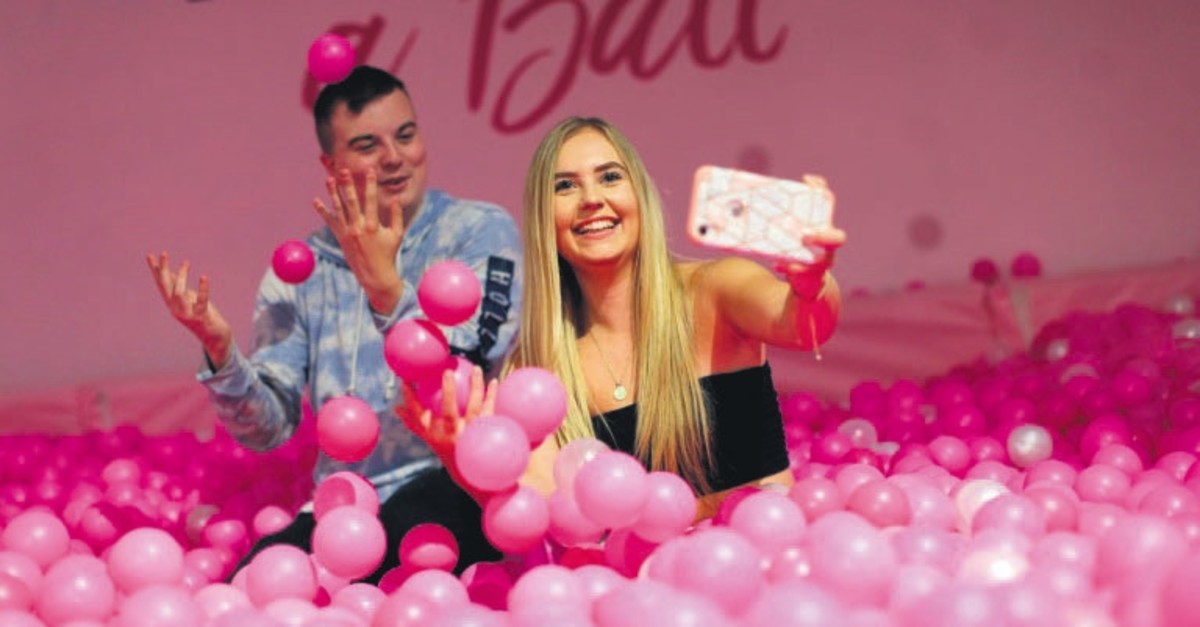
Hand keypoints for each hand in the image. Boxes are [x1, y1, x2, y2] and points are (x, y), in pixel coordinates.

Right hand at [146, 252, 233, 366]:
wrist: (215, 337)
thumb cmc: (202, 315)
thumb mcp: (190, 299)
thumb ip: (181, 287)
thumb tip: (173, 272)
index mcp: (172, 304)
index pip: (161, 284)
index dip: (156, 270)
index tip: (150, 255)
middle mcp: (176, 309)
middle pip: (166, 287)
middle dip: (164, 270)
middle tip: (163, 253)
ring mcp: (187, 314)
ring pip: (179, 294)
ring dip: (182, 277)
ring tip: (186, 262)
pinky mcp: (201, 317)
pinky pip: (201, 302)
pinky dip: (203, 289)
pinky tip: (204, 277)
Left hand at [313, 169, 405, 312]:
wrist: (375, 275)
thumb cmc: (388, 254)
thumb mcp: (397, 235)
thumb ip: (396, 216)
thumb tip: (395, 198)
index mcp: (373, 226)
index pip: (370, 200)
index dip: (370, 184)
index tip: (369, 170)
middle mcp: (358, 228)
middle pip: (351, 201)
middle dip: (347, 184)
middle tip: (344, 170)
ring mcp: (347, 233)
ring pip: (338, 209)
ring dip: (333, 193)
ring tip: (329, 179)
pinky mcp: (341, 238)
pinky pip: (330, 222)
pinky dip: (323, 211)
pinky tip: (316, 200)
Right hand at [395, 365, 496, 466]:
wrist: (470, 473)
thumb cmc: (447, 449)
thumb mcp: (429, 439)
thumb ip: (414, 424)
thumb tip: (395, 408)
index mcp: (434, 436)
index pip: (418, 416)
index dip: (410, 399)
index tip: (405, 381)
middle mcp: (451, 436)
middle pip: (449, 412)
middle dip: (448, 391)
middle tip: (446, 371)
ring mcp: (469, 434)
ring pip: (474, 407)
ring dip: (476, 386)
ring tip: (477, 369)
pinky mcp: (485, 432)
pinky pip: (490, 410)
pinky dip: (492, 395)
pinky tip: (494, 381)